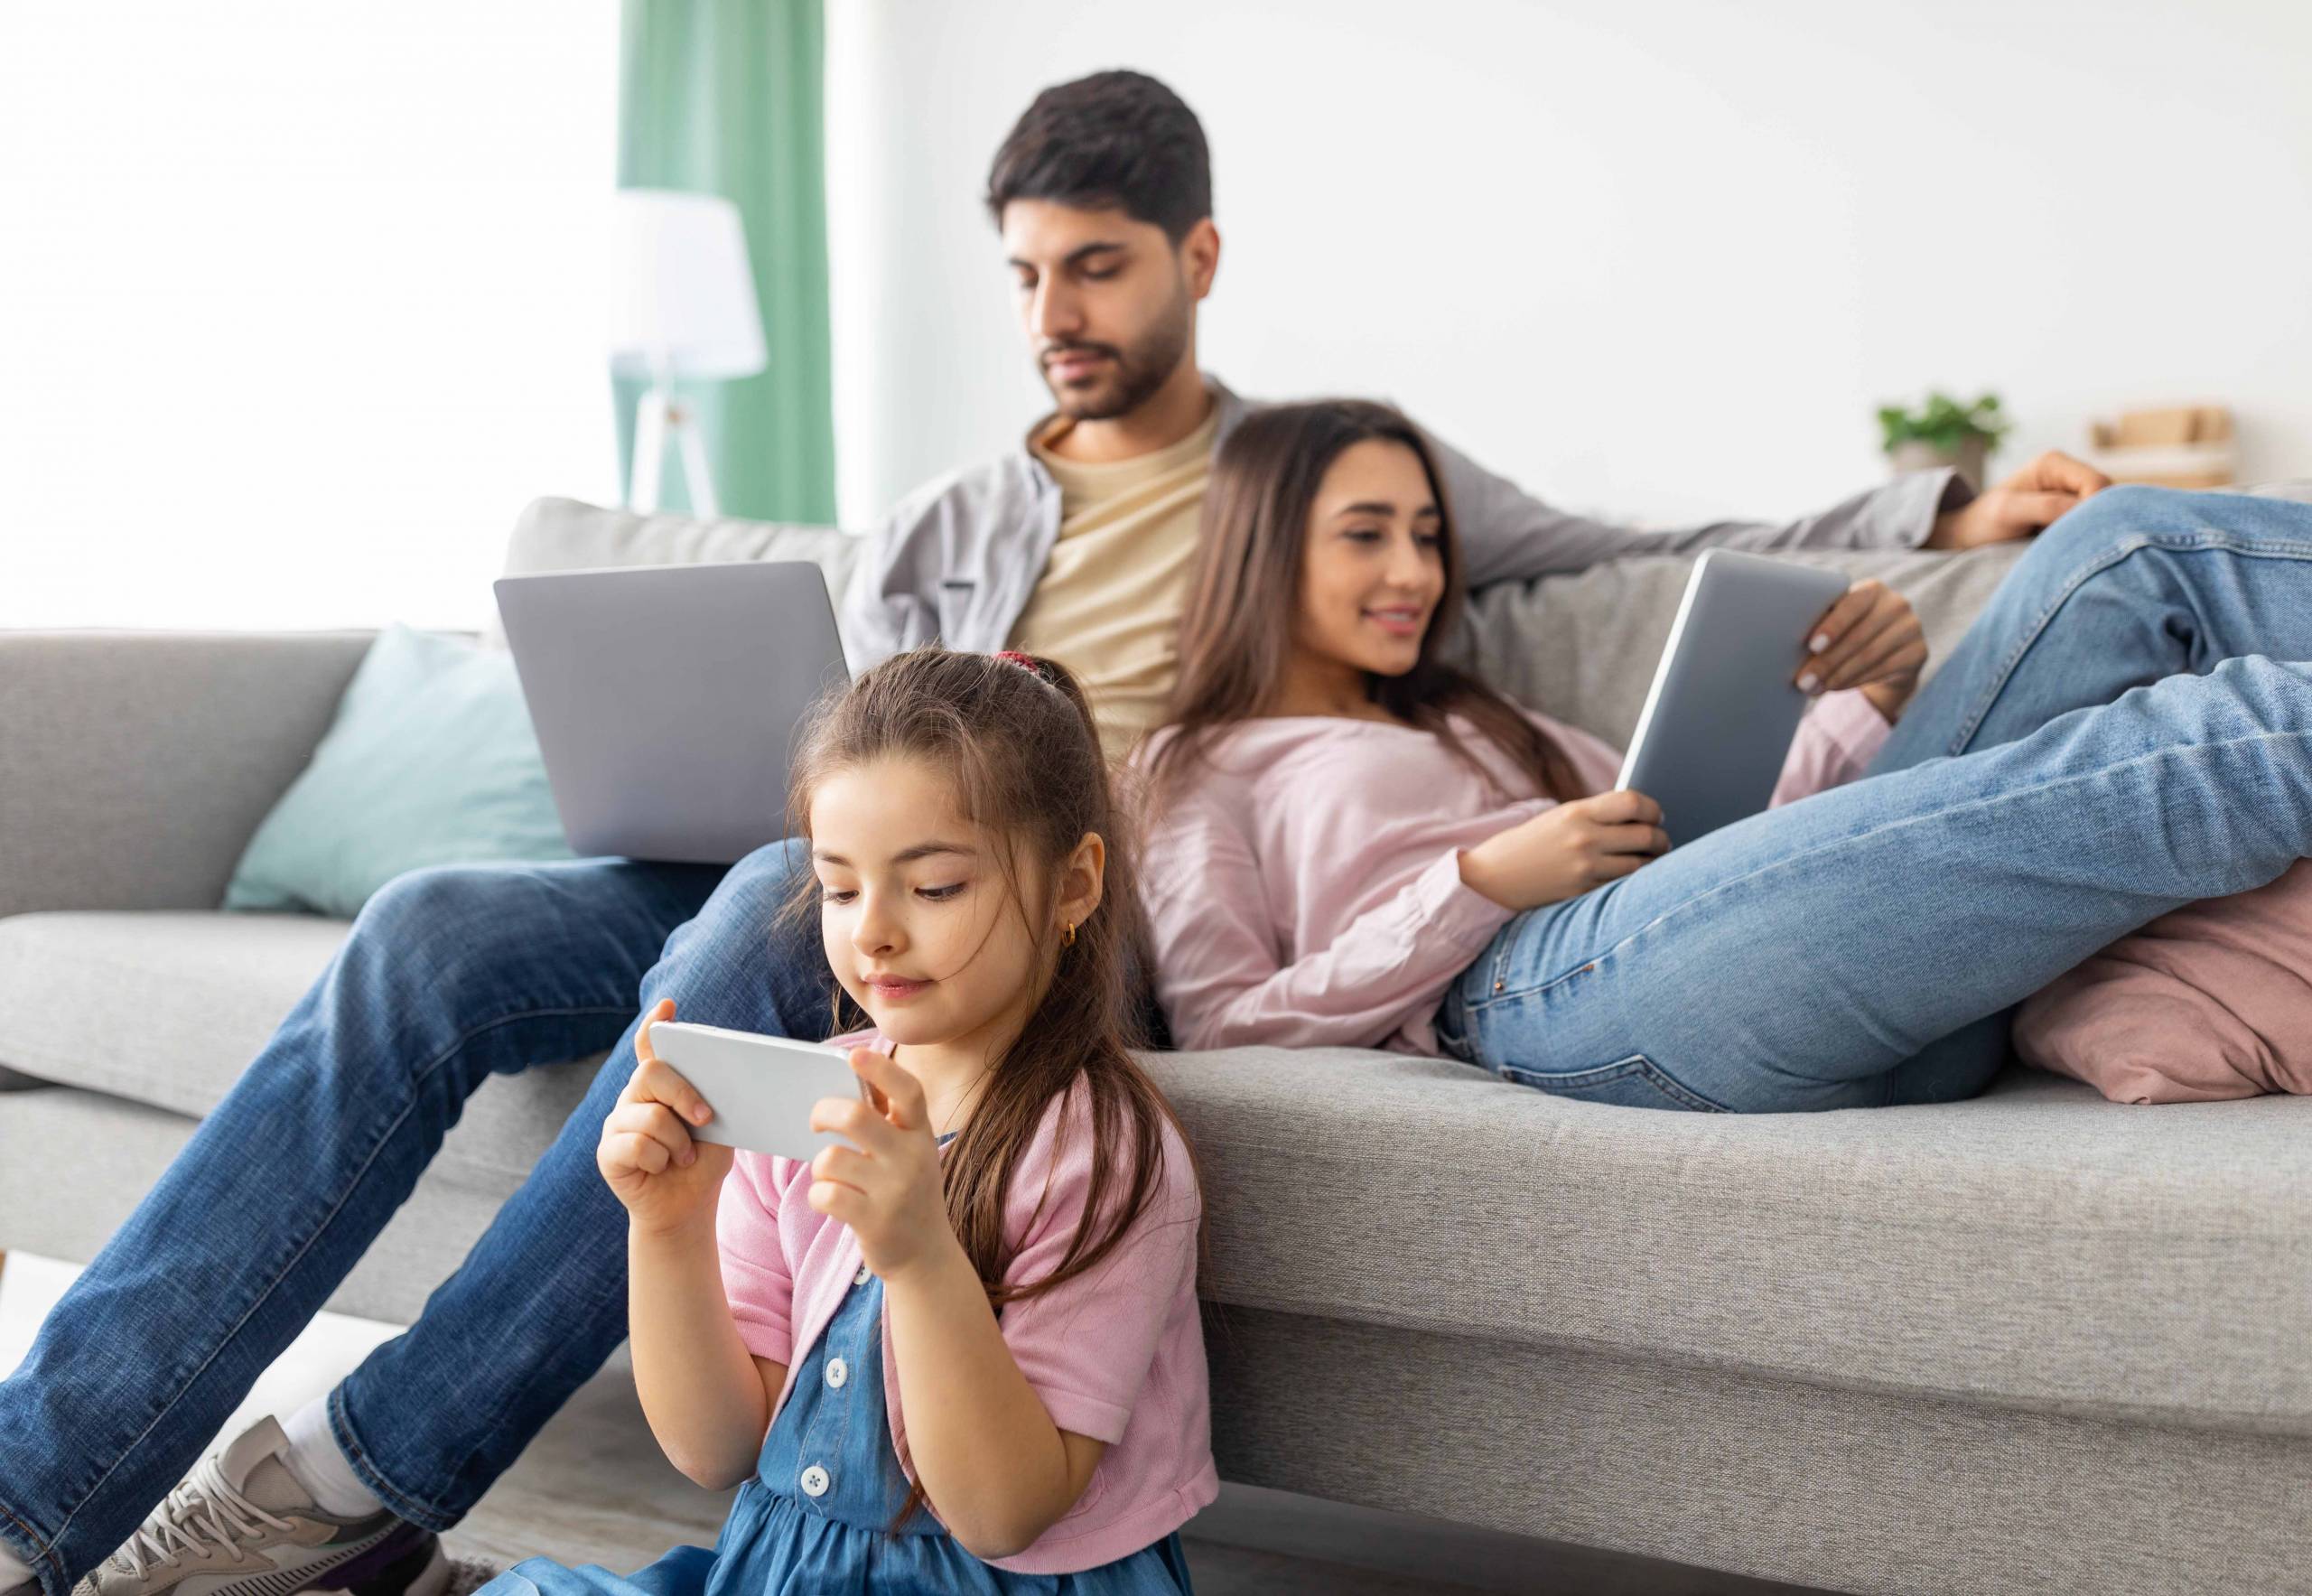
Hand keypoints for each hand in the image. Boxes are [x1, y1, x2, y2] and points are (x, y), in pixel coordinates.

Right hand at [598, 998, 733, 1236]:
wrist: (687, 1206)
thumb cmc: (702, 1161)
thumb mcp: (717, 1128)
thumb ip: (712, 1101)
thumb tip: (725, 1083)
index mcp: (661, 1085)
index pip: (650, 1046)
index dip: (654, 1024)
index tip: (667, 1006)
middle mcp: (633, 1096)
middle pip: (651, 1074)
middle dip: (684, 1095)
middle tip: (705, 1118)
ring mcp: (617, 1123)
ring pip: (649, 1117)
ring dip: (677, 1142)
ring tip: (683, 1158)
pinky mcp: (608, 1152)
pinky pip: (636, 1146)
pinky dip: (659, 1160)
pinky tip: (661, 1168)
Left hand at [806, 1048, 954, 1281]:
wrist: (926, 1255)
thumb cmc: (906, 1192)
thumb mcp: (909, 1152)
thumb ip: (887, 1120)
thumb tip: (846, 1081)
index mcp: (920, 1134)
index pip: (908, 1091)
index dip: (881, 1069)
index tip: (854, 1054)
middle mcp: (912, 1158)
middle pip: (856, 1116)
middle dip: (824, 1112)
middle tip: (816, 1122)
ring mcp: (895, 1192)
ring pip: (831, 1158)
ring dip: (820, 1167)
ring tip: (831, 1176)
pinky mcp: (875, 1222)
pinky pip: (825, 1195)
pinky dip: (819, 1195)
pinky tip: (831, 1201)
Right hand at [1457, 789, 1670, 911]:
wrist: (1490, 878)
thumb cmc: (1529, 844)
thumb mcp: (1558, 819)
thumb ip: (1596, 816)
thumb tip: (1641, 820)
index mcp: (1577, 812)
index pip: (1633, 803)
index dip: (1652, 808)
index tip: (1656, 814)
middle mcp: (1584, 840)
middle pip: (1645, 835)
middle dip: (1661, 838)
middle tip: (1661, 840)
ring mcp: (1584, 870)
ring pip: (1641, 866)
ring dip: (1653, 863)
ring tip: (1652, 860)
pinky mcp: (1582, 894)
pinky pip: (1622, 887)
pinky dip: (1633, 883)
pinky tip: (1634, 878)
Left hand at [1798, 578, 1926, 721]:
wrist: (1889, 650)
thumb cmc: (1849, 631)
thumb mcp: (1838, 622)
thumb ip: (1820, 622)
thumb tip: (1785, 642)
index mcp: (1872, 589)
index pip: (1853, 603)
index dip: (1833, 625)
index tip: (1811, 646)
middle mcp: (1896, 604)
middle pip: (1858, 636)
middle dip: (1826, 662)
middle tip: (1803, 681)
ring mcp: (1911, 628)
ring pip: (1869, 656)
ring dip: (1837, 676)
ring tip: (1813, 689)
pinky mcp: (1919, 652)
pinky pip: (1883, 670)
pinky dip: (1854, 681)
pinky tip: (1835, 688)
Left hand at [1923, 450, 2109, 548]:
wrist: (1968, 537)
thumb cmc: (1982, 522)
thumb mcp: (2008, 512)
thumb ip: (2046, 506)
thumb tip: (2085, 510)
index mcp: (2054, 463)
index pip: (2097, 482)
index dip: (2095, 507)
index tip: (2079, 534)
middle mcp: (2067, 473)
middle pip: (2106, 495)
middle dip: (2098, 519)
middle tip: (2080, 545)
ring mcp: (2070, 492)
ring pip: (2103, 510)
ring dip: (2092, 529)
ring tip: (2071, 547)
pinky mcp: (2070, 511)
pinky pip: (2092, 522)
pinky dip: (2087, 535)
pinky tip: (2072, 549)